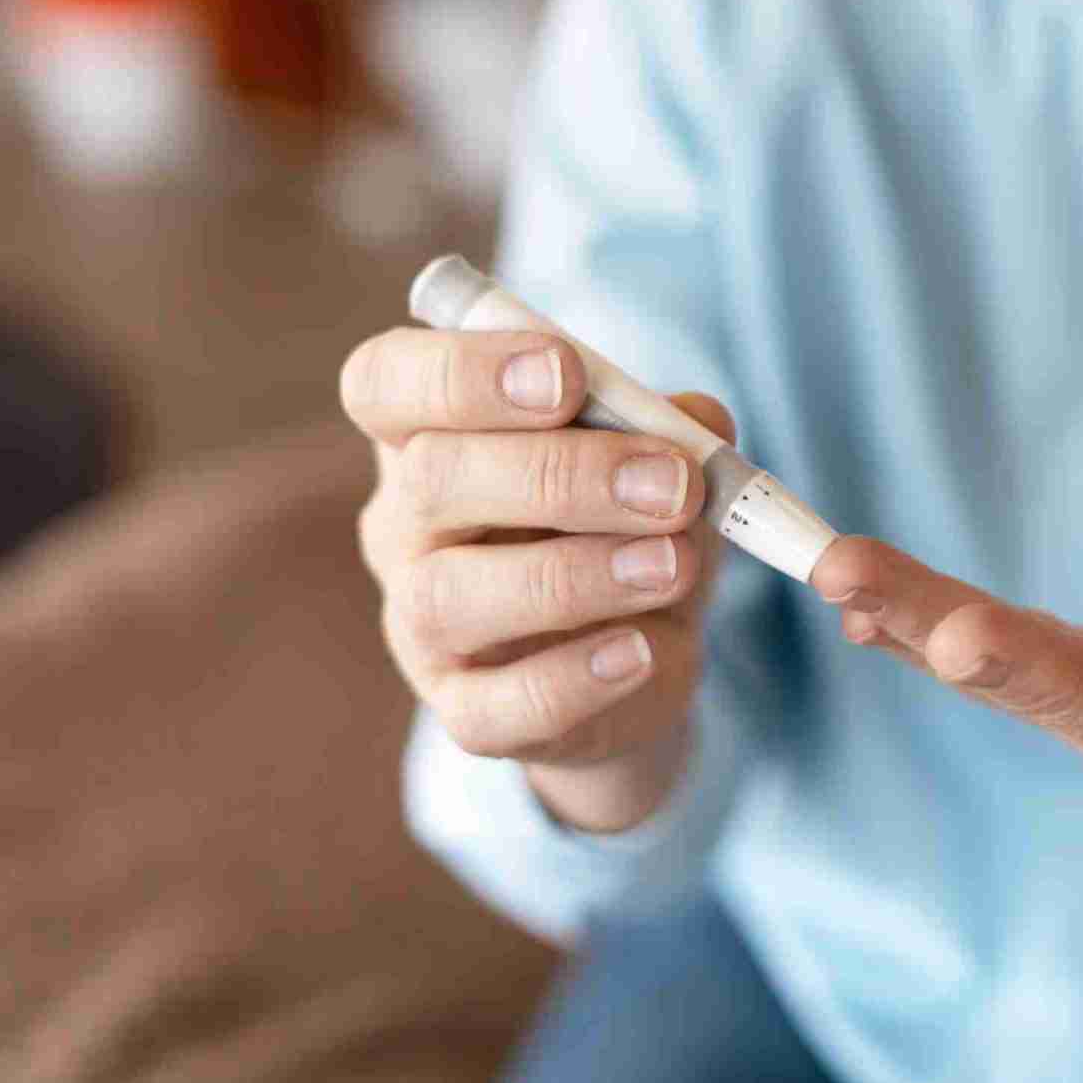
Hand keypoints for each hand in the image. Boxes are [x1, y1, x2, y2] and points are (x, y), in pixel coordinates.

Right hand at [342, 327, 733, 832]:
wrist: (640, 654)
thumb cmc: (626, 523)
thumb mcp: (656, 459)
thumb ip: (670, 427)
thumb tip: (697, 424)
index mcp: (428, 434)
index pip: (385, 382)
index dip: (462, 370)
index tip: (566, 374)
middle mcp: (404, 526)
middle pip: (432, 478)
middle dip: (563, 474)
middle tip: (672, 484)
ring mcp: (422, 626)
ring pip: (451, 595)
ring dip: (576, 575)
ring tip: (674, 564)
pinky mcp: (467, 712)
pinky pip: (498, 704)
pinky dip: (575, 677)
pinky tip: (639, 651)